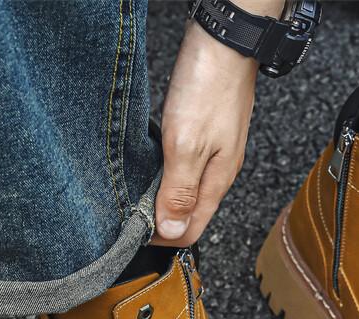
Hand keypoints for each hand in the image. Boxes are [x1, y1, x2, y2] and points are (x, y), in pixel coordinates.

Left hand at [151, 19, 258, 246]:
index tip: (136, 234)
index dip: (163, 238)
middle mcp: (220, 173)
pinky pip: (189, 169)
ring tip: (139, 193)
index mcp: (217, 182)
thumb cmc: (208, 87)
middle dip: (162, 222)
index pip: (191, 231)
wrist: (226, 40)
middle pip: (191, 214)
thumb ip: (179, 191)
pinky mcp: (210, 134)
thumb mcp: (186, 146)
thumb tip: (173, 230)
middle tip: (131, 216)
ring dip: (165, 198)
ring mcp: (217, 153)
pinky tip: (154, 165)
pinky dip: (169, 175)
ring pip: (189, 191)